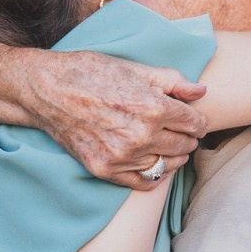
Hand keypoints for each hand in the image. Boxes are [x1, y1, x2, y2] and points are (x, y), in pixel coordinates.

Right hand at [25, 52, 207, 189]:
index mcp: (152, 107)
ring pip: (167, 165)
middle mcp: (141, 136)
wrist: (48, 90)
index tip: (196, 120)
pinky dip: (155, 175)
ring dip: (175, 156)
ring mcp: (122, 156)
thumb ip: (172, 81)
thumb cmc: (91, 73)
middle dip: (188, 137)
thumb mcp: (135, 69)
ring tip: (172, 148)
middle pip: (184, 145)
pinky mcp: (106, 170)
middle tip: (185, 132)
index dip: (198, 121)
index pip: (194, 122)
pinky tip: (154, 162)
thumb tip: (202, 91)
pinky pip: (144, 182)